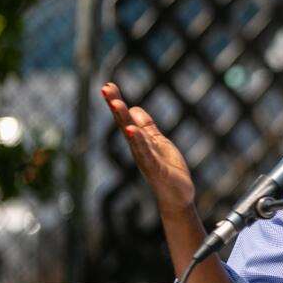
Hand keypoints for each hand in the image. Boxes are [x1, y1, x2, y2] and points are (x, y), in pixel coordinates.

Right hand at [101, 82, 194, 213]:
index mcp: (140, 142)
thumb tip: (134, 109)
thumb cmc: (169, 170)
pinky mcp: (156, 169)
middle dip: (115, 106)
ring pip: (133, 137)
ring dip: (123, 120)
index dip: (117, 102)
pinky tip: (132, 130)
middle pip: (125, 124)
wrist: (178, 196)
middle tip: (105, 88)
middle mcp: (138, 149)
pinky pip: (146, 154)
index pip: (126, 118)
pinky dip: (139, 142)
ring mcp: (146, 159)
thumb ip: (148, 128)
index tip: (108, 85)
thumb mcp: (159, 143)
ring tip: (116, 103)